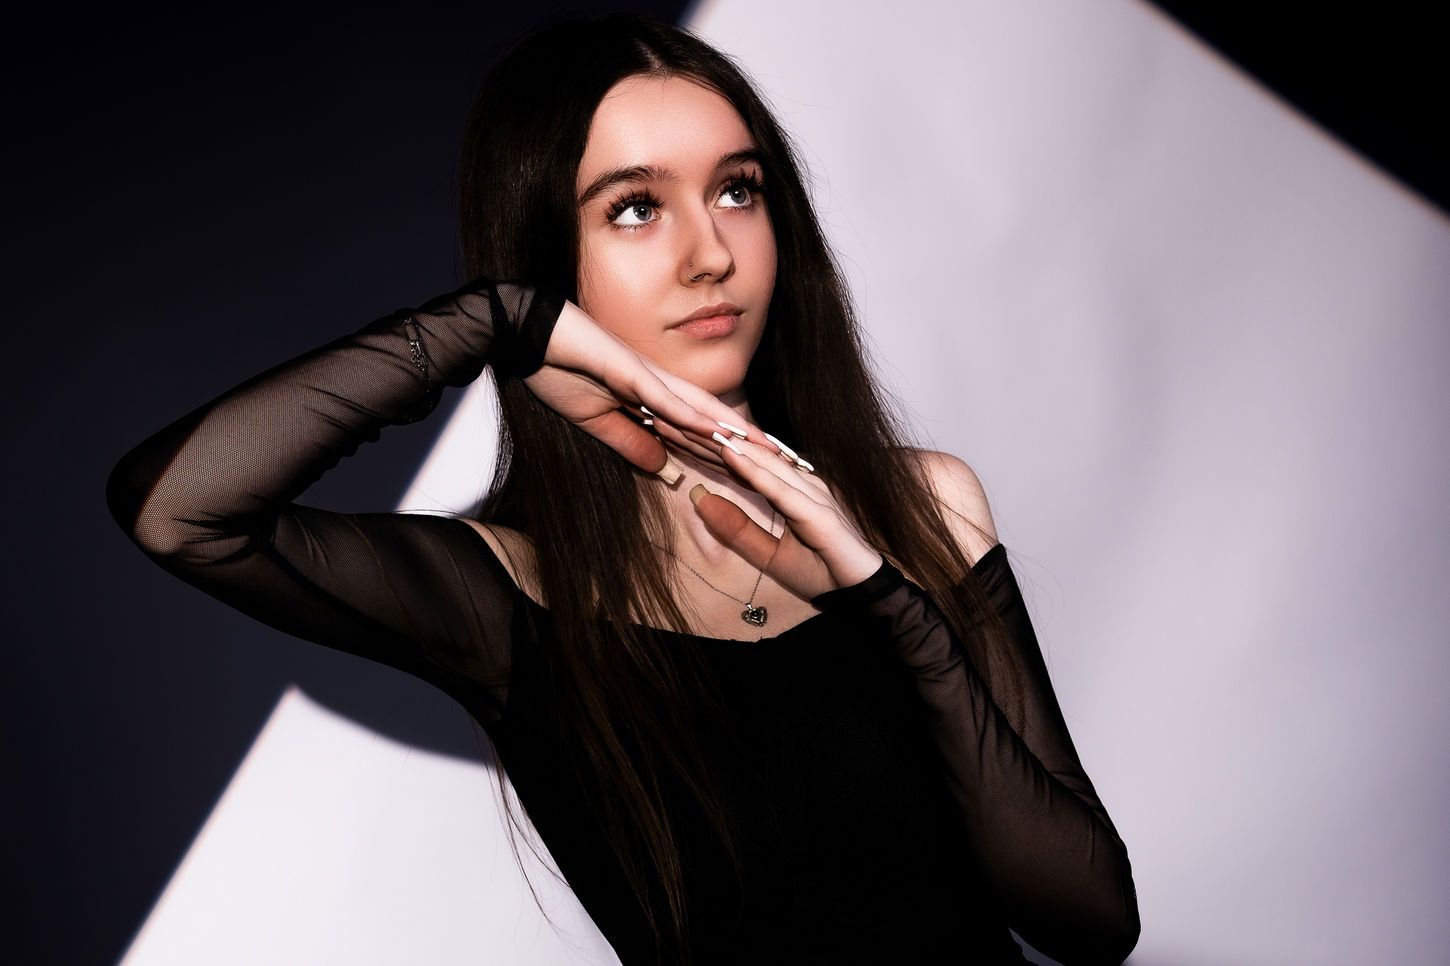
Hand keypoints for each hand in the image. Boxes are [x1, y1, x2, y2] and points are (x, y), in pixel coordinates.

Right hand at [523, 302, 770, 474]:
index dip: (730, 454)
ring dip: (734, 432)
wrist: (525, 333)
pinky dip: (691, 417)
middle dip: (749, 444)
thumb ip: (630, 442)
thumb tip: (662, 467)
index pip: (698, 431)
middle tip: (788, 465)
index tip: (761, 474)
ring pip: (700, 409)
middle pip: (713, 419)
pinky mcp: (629, 371)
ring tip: (769, 452)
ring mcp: (647, 376)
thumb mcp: (595, 421)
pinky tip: (715, 431)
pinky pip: (666, 399)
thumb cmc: (556, 369)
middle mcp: (659, 385)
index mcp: (651, 397)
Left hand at [691, 437, 883, 598]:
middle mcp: (801, 484)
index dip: (709, 447)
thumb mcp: (768, 554)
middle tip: (669, 416)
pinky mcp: (819, 513)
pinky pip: (781, 490)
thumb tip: (701, 499)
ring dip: (728, 445)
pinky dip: (755, 472)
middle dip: (710, 437)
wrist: (862, 596)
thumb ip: (737, 528)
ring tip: (694, 425)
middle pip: (750, 455)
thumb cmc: (821, 571)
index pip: (744, 462)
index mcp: (789, 489)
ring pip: (763, 464)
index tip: (673, 429)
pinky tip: (731, 456)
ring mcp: (812, 495)